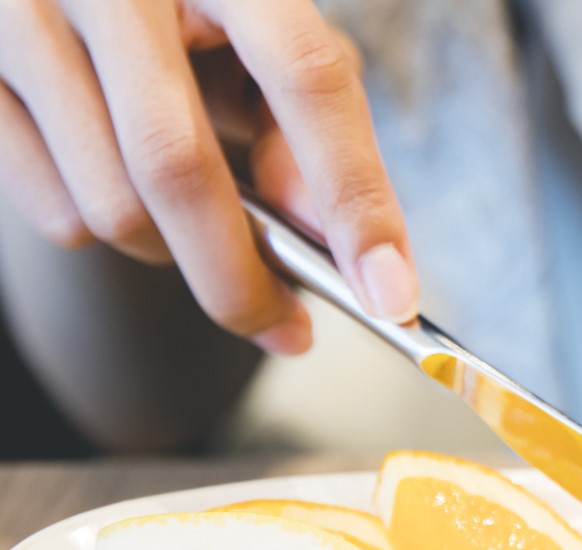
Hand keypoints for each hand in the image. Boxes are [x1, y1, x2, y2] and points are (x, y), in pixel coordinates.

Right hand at [0, 0, 415, 354]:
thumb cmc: (198, 10)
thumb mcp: (269, 39)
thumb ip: (314, 124)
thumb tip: (324, 235)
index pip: (307, 80)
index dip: (355, 197)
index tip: (391, 299)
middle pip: (180, 168)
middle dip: (243, 279)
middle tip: (289, 331)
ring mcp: (21, 15)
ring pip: (109, 206)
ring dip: (172, 255)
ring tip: (196, 229)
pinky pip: (50, 210)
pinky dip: (101, 231)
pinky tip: (114, 182)